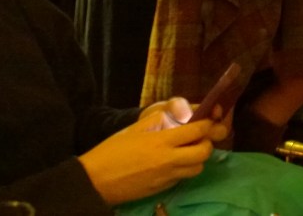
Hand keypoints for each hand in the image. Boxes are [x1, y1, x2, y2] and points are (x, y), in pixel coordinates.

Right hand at [79, 101, 221, 205]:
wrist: (94, 180)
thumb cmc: (112, 150)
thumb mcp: (135, 128)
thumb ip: (160, 121)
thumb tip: (181, 114)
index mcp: (161, 141)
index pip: (197, 131)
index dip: (207, 124)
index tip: (207, 120)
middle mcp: (169, 160)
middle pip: (204, 152)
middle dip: (206, 143)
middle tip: (199, 138)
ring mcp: (167, 177)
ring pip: (197, 168)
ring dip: (197, 159)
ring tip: (187, 151)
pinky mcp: (163, 188)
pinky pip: (183, 178)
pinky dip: (185, 169)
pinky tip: (174, 163)